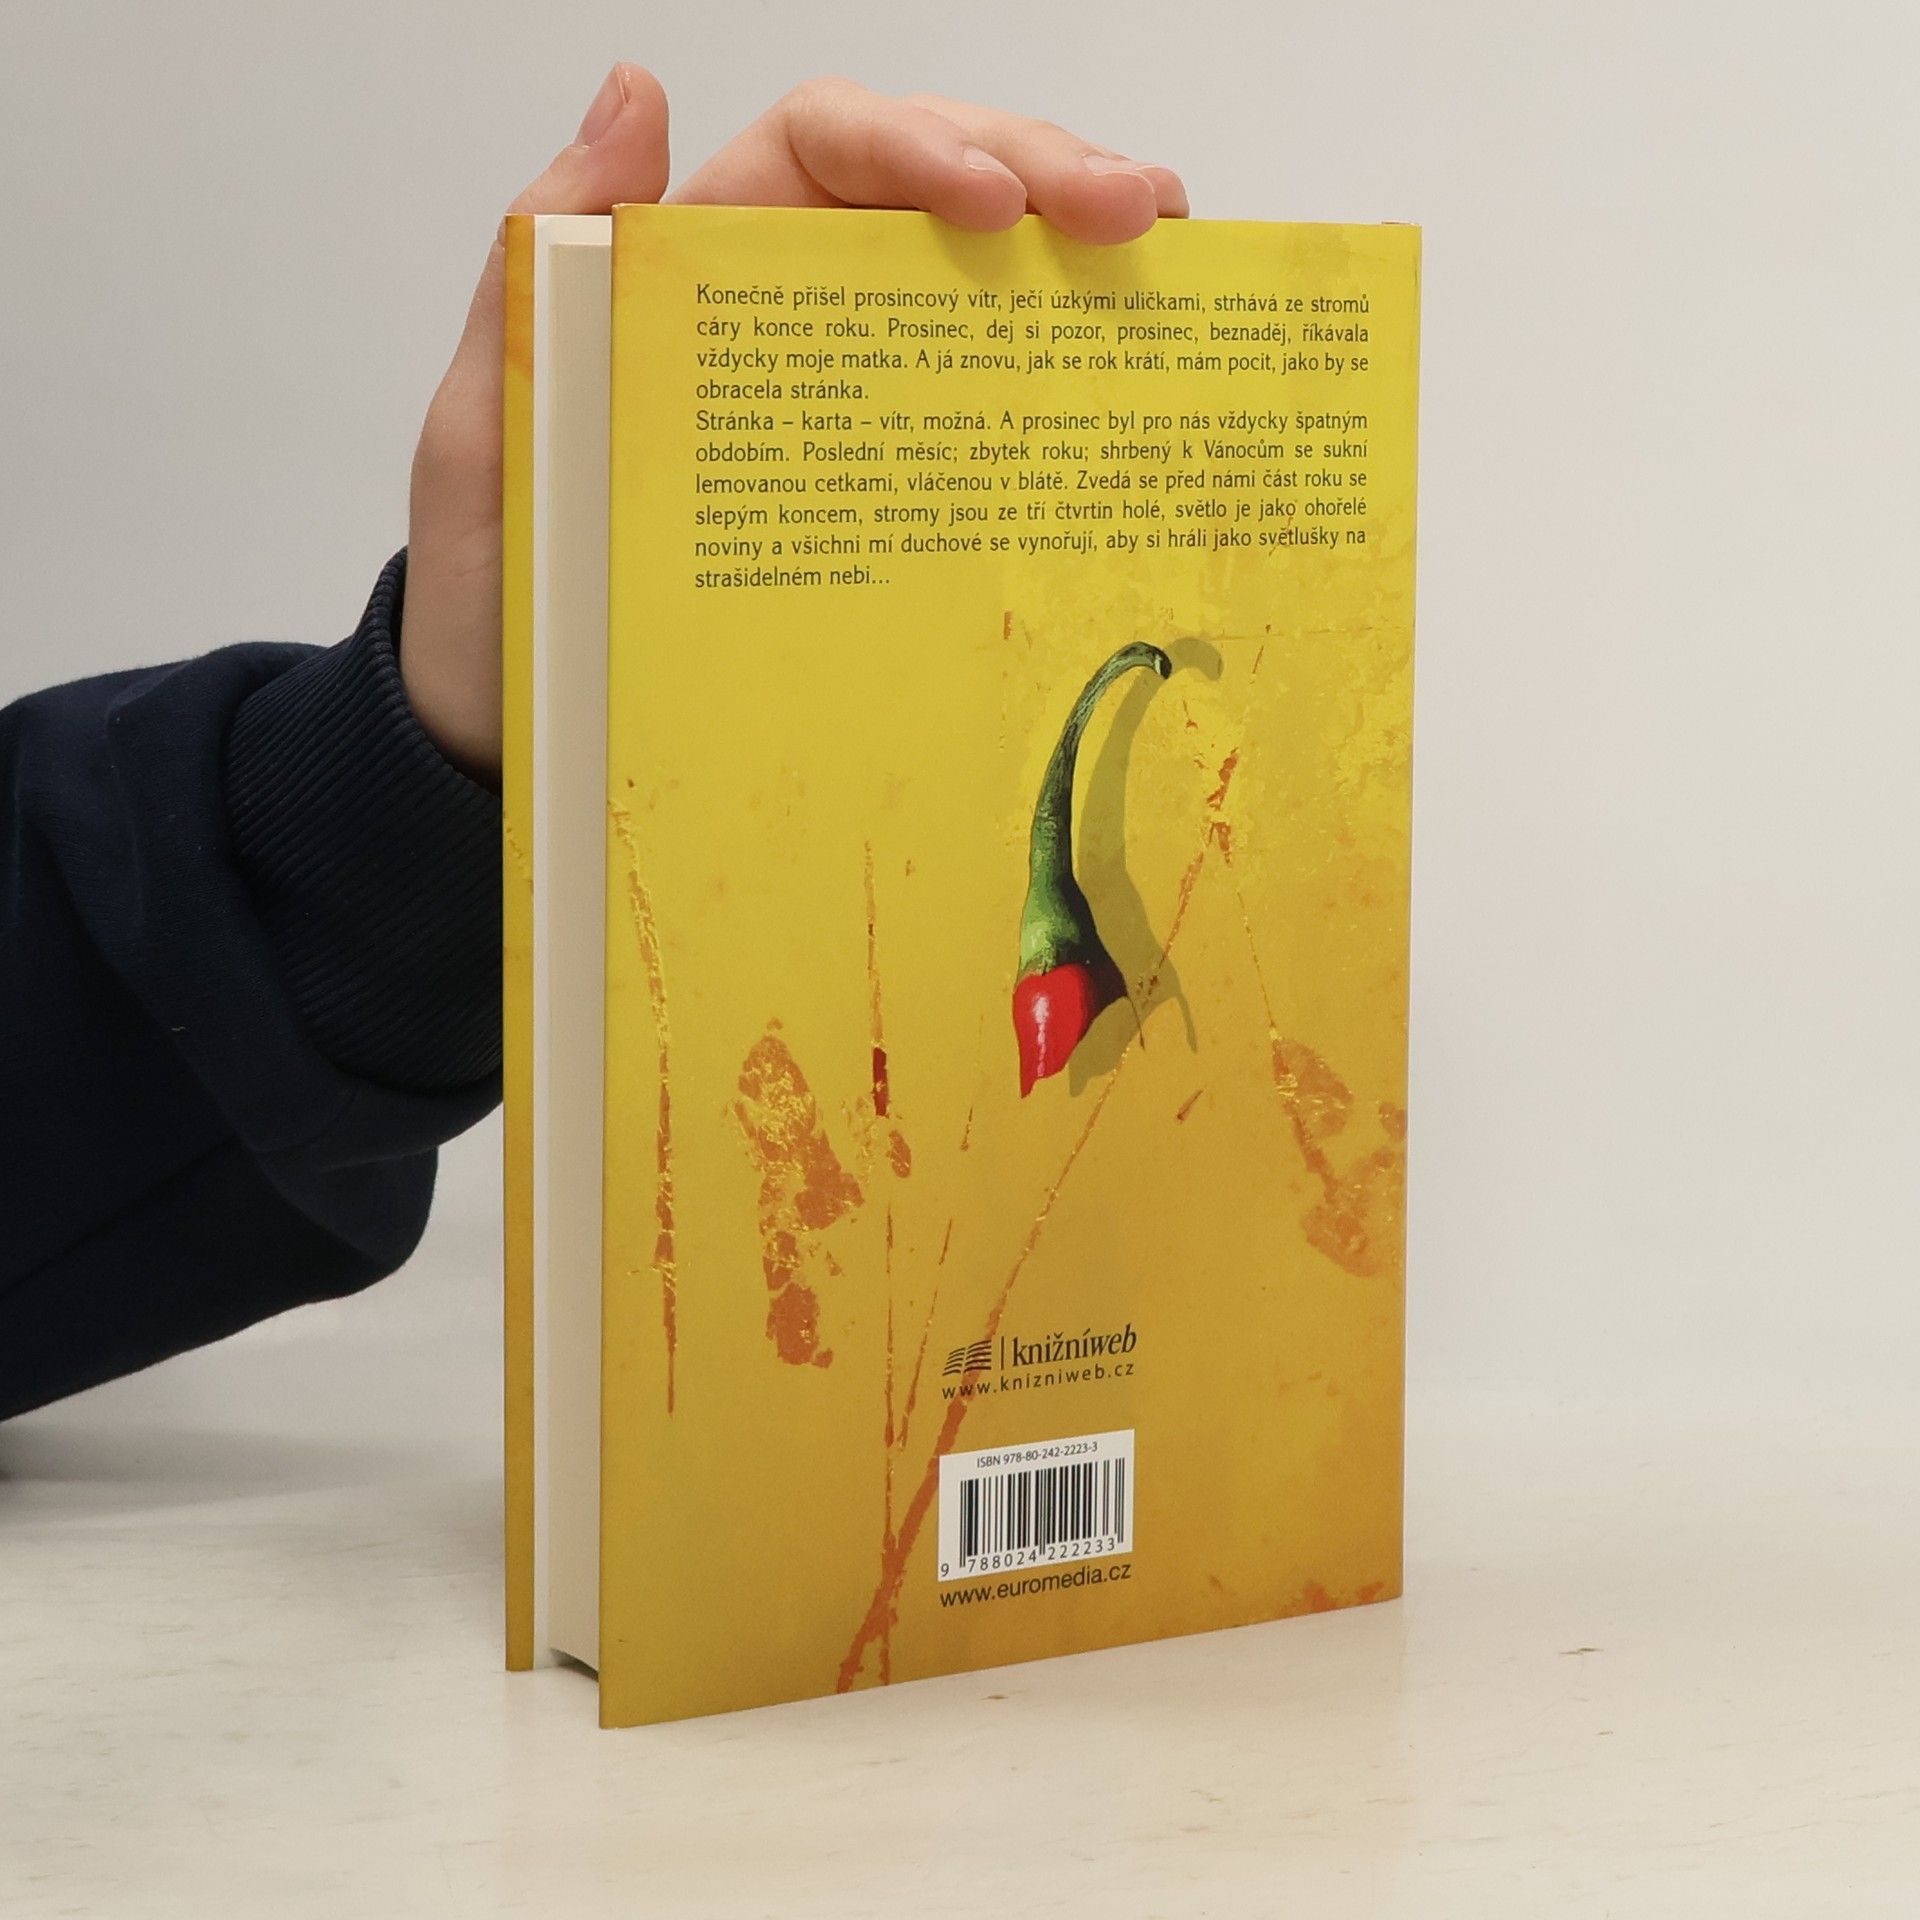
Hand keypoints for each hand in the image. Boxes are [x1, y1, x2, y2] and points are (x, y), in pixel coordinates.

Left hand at [398, 67, 1188, 777]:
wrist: (519, 743)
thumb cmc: (498, 595)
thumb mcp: (491, 424)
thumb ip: (539, 262)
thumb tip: (635, 89)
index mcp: (689, 270)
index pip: (821, 148)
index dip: (918, 145)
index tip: (992, 206)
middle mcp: (780, 317)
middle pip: (926, 191)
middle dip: (1039, 175)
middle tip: (1142, 219)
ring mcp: (842, 408)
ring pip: (972, 286)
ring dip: (1073, 256)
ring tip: (1167, 264)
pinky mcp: (878, 500)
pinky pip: (973, 412)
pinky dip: (1056, 377)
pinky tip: (1122, 374)